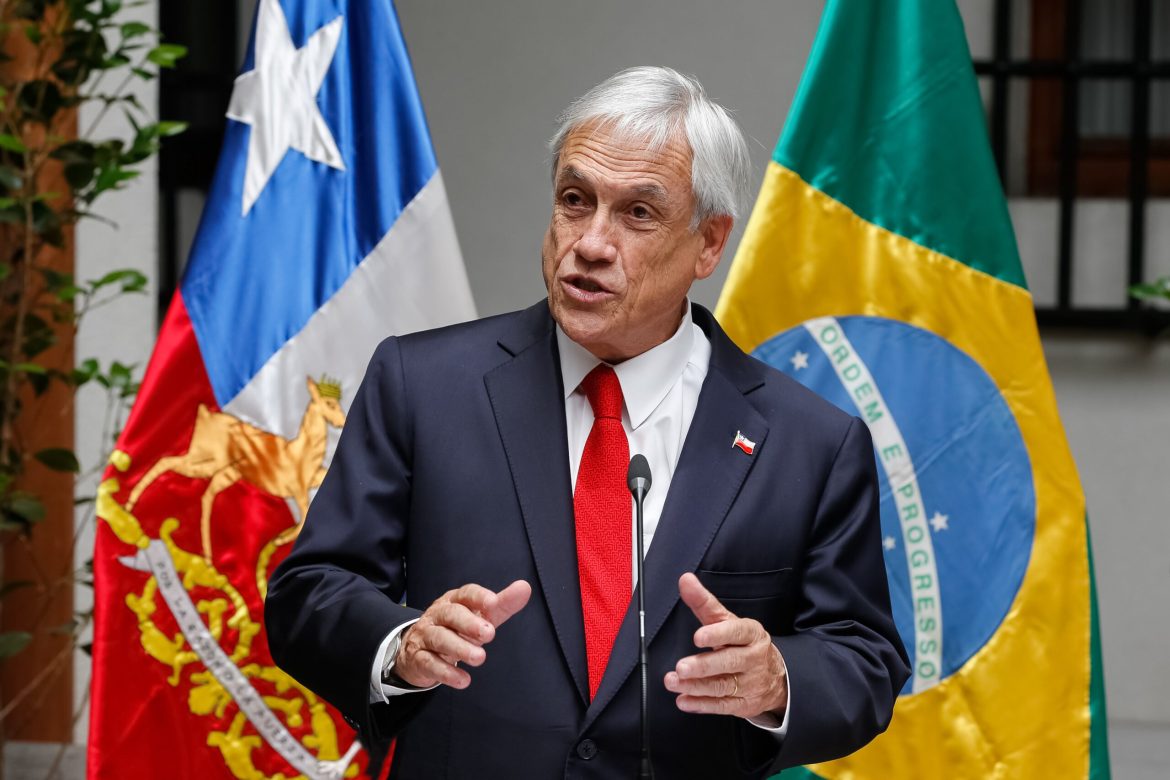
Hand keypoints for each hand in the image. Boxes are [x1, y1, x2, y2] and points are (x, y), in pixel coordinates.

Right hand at [394, 580, 530, 688]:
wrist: (417, 649)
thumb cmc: (455, 628)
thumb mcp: (479, 616)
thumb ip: (501, 605)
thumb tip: (524, 588)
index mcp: (454, 601)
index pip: (466, 594)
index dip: (479, 597)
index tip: (494, 603)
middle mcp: (438, 615)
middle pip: (451, 614)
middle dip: (469, 623)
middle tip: (489, 634)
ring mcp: (426, 636)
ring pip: (439, 638)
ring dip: (460, 648)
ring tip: (480, 658)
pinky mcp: (418, 659)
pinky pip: (429, 663)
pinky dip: (446, 673)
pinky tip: (463, 680)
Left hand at [664, 572, 787, 718]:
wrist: (775, 676)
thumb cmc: (743, 643)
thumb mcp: (727, 621)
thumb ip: (704, 603)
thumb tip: (685, 581)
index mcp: (751, 634)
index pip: (736, 633)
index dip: (718, 634)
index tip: (698, 636)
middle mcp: (753, 658)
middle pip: (729, 662)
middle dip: (704, 666)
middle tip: (682, 667)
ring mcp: (750, 683)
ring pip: (722, 686)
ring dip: (696, 686)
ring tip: (674, 681)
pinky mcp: (743, 704)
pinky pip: (721, 705)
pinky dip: (701, 705)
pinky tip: (684, 700)